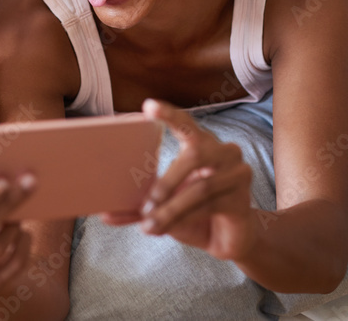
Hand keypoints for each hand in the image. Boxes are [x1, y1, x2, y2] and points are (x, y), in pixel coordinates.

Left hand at [104, 99, 257, 261]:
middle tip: (144, 206)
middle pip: (193, 156)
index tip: (148, 106)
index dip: (169, 115)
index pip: (186, 123)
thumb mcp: (162, 207)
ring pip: (199, 188)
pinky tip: (165, 229)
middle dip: (165, 183)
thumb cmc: (192, 213)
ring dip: (171, 209)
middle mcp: (224, 152)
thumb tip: (105, 214)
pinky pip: (210, 206)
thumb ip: (138, 207)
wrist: (226, 241)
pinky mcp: (242, 200)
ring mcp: (237, 174)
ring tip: (149, 225)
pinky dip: (184, 218)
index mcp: (202, 143)